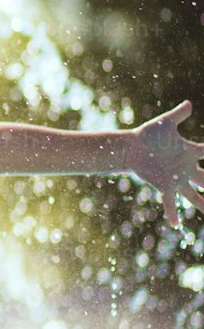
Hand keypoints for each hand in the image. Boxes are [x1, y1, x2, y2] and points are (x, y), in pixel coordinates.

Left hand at [129, 100, 203, 227]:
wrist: (131, 147)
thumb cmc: (149, 134)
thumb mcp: (165, 123)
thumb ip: (178, 114)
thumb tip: (188, 103)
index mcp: (189, 152)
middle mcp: (186, 168)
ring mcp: (177, 179)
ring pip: (194, 195)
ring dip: (202, 204)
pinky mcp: (165, 186)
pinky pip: (171, 201)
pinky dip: (172, 213)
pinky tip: (175, 225)